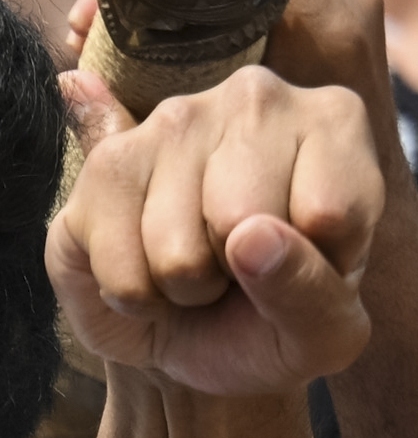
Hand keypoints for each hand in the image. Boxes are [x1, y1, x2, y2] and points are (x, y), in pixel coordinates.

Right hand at [52, 65, 381, 393]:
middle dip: (237, 276)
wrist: (194, 337)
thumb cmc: (274, 321)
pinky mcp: (104, 165)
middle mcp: (253, 100)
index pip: (333, 212)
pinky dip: (132, 297)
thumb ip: (313, 294)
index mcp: (333, 122)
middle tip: (241, 269)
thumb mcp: (325, 333)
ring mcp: (168, 123)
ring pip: (177, 250)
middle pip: (245, 220)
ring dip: (182, 288)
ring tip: (196, 268)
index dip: (318, 267)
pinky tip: (145, 266)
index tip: (308, 262)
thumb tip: (250, 238)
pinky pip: (119, 268)